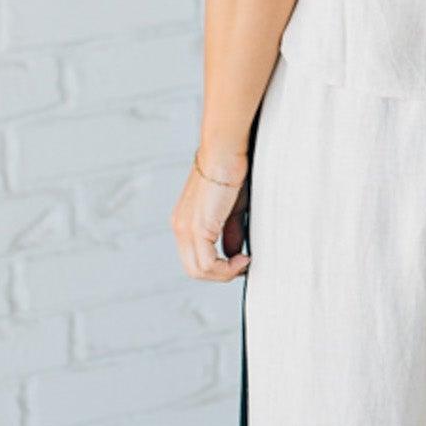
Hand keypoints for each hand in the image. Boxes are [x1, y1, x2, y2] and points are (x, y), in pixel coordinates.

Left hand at [170, 151, 249, 281]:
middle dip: (221, 274)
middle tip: (244, 266)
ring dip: (225, 273)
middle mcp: (180, 227)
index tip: (241, 260)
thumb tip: (234, 253)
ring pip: (199, 271)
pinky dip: (227, 268)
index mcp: (184, 222)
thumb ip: (230, 232)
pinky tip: (243, 258)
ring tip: (245, 263)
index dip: (218, 267)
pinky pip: (207, 264)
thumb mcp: (232, 210)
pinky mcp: (197, 227)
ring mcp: (185, 228)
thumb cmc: (231, 171)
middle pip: (194, 270)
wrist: (225, 151)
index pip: (195, 258)